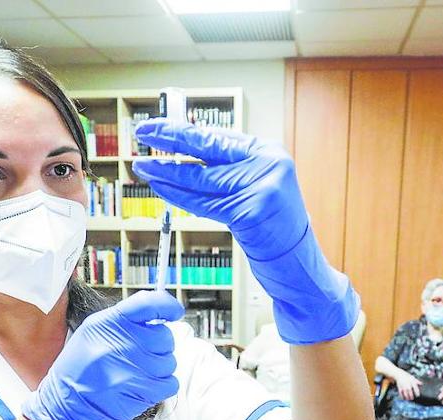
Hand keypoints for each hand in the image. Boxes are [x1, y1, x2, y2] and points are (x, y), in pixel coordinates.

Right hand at [22, 291, 182, 419]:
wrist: (66, 406)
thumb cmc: (80, 369)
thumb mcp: (92, 333)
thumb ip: (123, 321)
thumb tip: (158, 314)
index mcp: (107, 323)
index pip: (148, 304)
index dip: (167, 306)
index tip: (174, 312)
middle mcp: (120, 342)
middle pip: (164, 336)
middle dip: (158, 347)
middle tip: (140, 356)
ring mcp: (131, 368)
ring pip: (169, 362)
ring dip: (158, 369)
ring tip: (136, 374)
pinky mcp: (139, 392)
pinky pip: (169, 384)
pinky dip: (161, 387)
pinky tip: (142, 386)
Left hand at [131, 120, 358, 344]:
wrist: (300, 268)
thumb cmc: (275, 232)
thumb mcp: (257, 191)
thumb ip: (232, 171)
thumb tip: (191, 154)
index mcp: (268, 152)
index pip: (217, 137)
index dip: (183, 131)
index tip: (157, 127)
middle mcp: (268, 163)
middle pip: (208, 148)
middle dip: (171, 138)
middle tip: (143, 132)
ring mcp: (263, 186)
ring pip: (201, 176)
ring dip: (166, 171)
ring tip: (142, 166)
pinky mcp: (252, 211)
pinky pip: (205, 203)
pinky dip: (178, 196)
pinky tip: (160, 187)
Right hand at [394, 372, 420, 400]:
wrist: (399, 375)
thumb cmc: (407, 376)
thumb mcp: (413, 378)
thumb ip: (417, 381)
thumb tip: (421, 384)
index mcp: (412, 383)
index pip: (416, 390)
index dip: (417, 393)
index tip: (418, 395)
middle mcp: (408, 386)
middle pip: (411, 393)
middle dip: (412, 397)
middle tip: (412, 398)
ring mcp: (404, 387)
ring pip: (406, 395)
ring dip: (407, 398)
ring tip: (408, 399)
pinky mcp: (400, 388)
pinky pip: (401, 394)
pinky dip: (402, 397)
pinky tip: (404, 398)